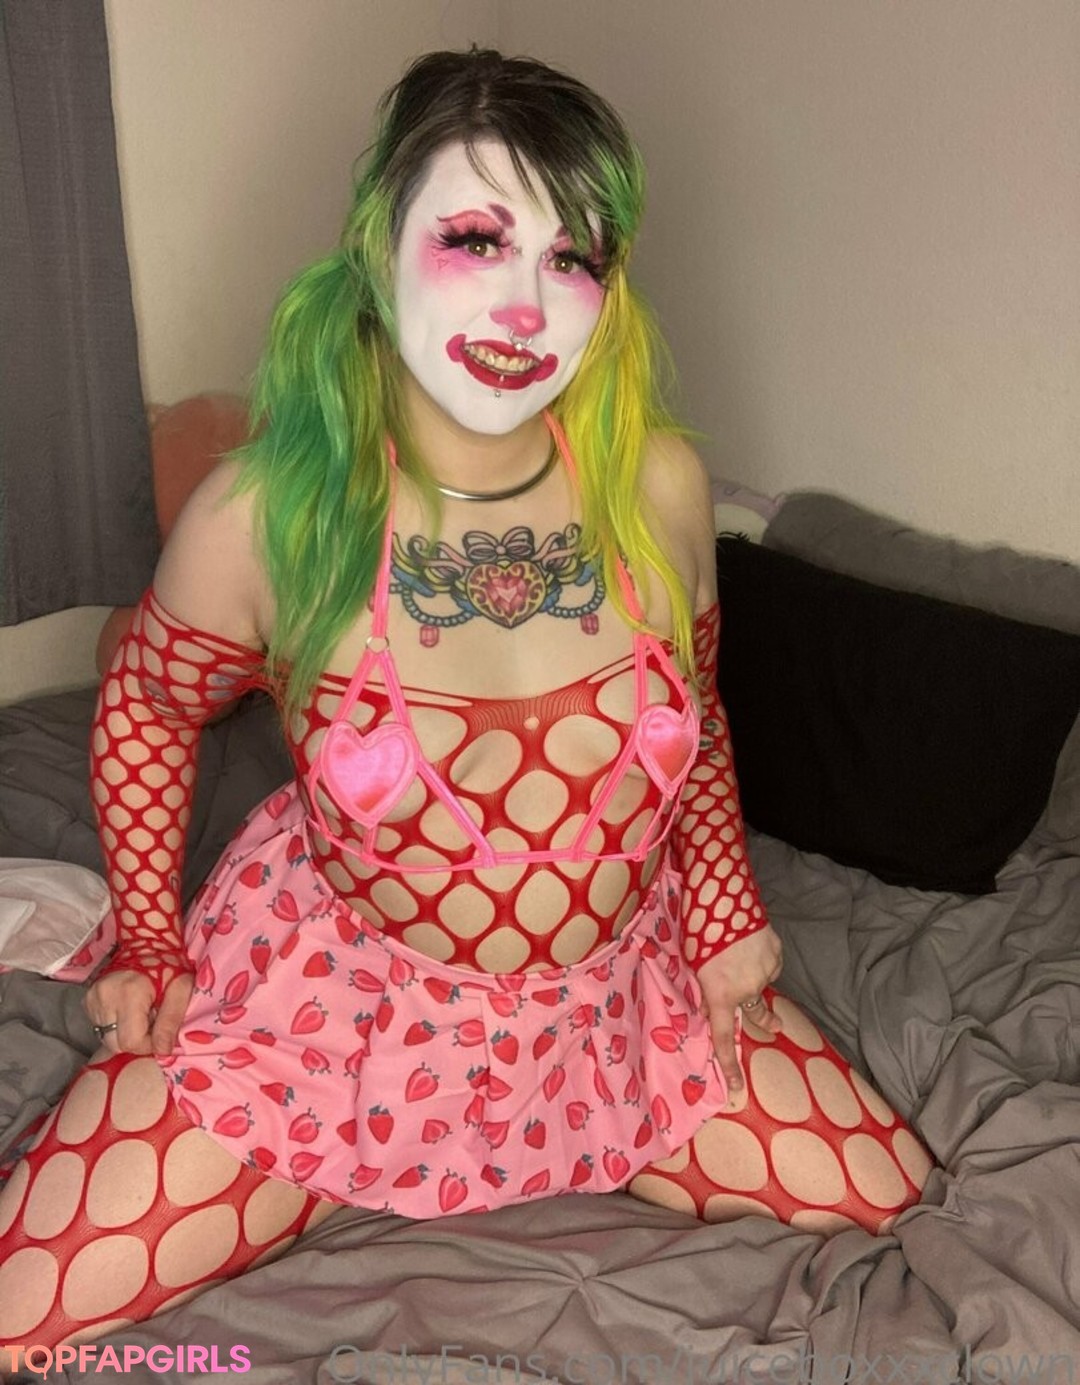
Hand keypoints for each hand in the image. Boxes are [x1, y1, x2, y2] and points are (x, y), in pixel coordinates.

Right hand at [85, 968, 193, 1056]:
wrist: (147, 942)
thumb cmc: (168, 965)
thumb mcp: (180, 990)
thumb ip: (171, 1021)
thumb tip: (162, 1051)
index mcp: (129, 994)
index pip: (130, 1042)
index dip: (148, 1044)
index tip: (160, 1032)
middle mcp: (104, 997)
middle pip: (115, 1044)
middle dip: (136, 1041)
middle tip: (151, 1023)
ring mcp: (92, 998)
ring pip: (106, 1038)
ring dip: (125, 1033)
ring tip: (140, 1014)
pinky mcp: (87, 1000)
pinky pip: (100, 1027)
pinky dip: (115, 1025)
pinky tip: (128, 1011)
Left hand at [695, 926, 783, 1103]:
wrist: (722, 893)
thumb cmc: (698, 926)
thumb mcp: (692, 962)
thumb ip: (705, 986)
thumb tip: (715, 1001)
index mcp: (719, 993)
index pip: (724, 1036)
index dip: (729, 1064)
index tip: (736, 1088)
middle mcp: (746, 988)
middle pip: (753, 1010)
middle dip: (764, 1018)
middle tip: (775, 1024)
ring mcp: (765, 970)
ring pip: (760, 980)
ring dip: (752, 972)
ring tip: (738, 948)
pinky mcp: (776, 953)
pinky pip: (769, 962)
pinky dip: (761, 957)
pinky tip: (750, 940)